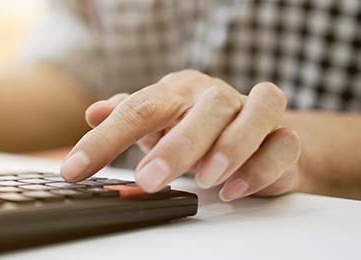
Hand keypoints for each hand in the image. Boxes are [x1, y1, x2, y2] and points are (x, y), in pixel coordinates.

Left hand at [60, 70, 301, 200]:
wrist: (257, 133)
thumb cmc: (195, 126)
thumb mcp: (155, 122)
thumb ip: (125, 116)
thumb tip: (93, 112)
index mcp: (177, 92)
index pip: (138, 108)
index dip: (103, 141)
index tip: (75, 169)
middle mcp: (216, 97)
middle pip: (201, 110)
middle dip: (174, 147)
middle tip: (147, 179)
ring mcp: (254, 113)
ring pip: (253, 114)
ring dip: (229, 147)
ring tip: (204, 179)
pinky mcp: (286, 138)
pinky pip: (283, 145)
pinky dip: (261, 167)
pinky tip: (234, 188)